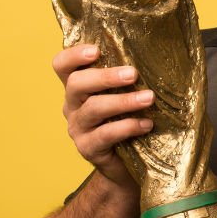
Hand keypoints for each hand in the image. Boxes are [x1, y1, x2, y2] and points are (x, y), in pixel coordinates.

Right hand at [52, 44, 153, 185]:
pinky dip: (128, 126)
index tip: (96, 50)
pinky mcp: (88, 148)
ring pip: (94, 108)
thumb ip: (126, 79)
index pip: (62, 66)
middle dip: (105, 77)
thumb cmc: (126, 121)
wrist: (126, 167)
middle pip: (76, 84)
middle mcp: (72, 106)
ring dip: (123, 101)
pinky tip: (146, 124)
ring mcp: (77, 128)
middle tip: (133, 73)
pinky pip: (106, 134)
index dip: (73, 55)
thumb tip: (154, 55)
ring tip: (149, 98)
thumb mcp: (123, 96)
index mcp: (77, 88)